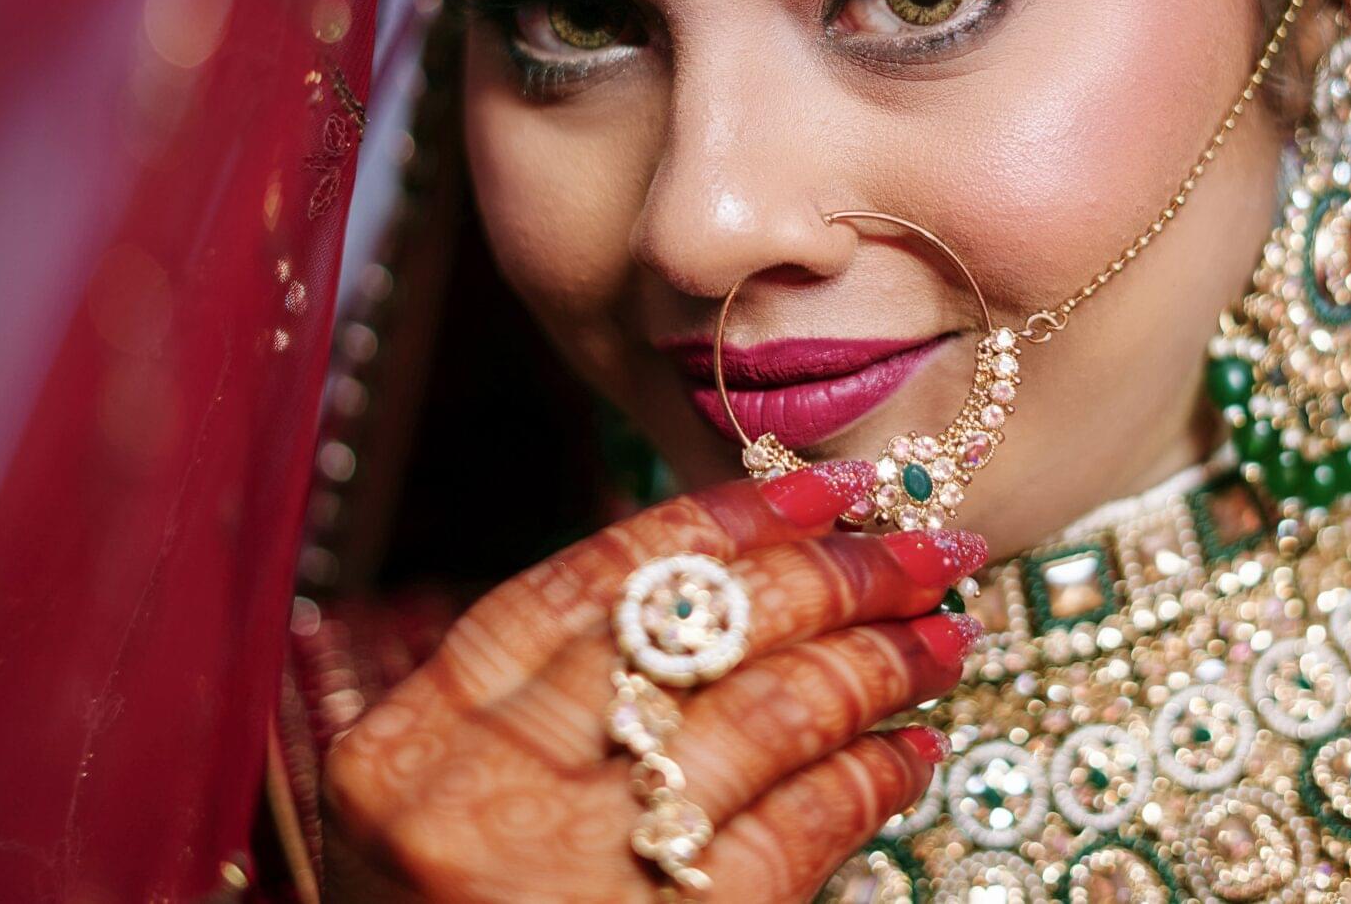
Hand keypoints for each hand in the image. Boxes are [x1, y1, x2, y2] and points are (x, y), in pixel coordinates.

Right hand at [322, 463, 988, 902]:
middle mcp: (481, 802)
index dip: (715, 523)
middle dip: (829, 575)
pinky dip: (868, 780)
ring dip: (877, 663)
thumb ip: (535, 712)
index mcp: (406, 750)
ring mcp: (574, 876)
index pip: (581, 588)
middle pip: (693, 635)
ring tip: (944, 637)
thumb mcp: (442, 813)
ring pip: (765, 717)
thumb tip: (720, 584)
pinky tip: (912, 755)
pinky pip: (799, 831)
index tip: (818, 486)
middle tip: (920, 547)